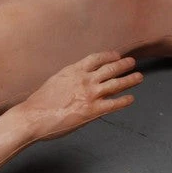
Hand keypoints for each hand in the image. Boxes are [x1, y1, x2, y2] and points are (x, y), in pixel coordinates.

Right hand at [16, 51, 142, 139]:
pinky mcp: (92, 111)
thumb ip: (69, 79)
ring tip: (138, 77)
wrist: (32, 117)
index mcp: (73, 71)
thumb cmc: (38, 103)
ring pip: (116, 84)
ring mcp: (90, 94)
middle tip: (132, 63)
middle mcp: (84, 80)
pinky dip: (124, 100)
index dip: (109, 56)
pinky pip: (114, 104)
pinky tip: (131, 98)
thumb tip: (77, 81)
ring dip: (130, 79)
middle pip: (110, 69)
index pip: (96, 58)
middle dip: (123, 65)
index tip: (116, 55)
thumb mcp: (54, 82)